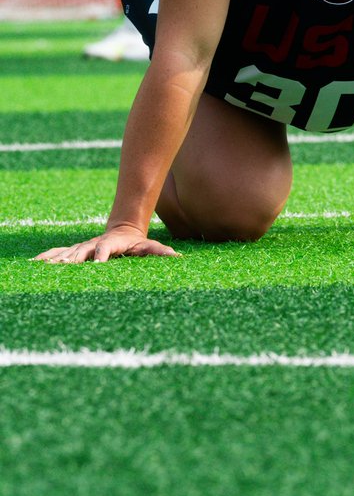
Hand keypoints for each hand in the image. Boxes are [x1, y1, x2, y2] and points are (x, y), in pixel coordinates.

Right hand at [31, 226, 181, 263]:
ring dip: (56, 259)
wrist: (123, 228)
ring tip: (43, 267)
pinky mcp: (77, 250)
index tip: (96, 263)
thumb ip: (160, 251)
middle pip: (81, 252)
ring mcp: (83, 247)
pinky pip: (59, 253)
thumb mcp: (149, 246)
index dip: (101, 254)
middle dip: (71, 259)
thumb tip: (177, 257)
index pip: (104, 249)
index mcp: (110, 244)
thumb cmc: (138, 241)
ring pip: (67, 252)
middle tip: (62, 268)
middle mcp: (93, 245)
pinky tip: (34, 263)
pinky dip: (48, 257)